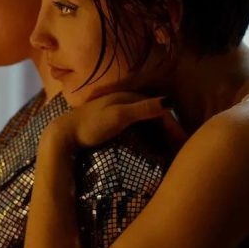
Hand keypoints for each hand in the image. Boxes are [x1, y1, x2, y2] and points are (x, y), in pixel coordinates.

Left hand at [44, 92, 186, 150]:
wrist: (63, 134)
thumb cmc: (90, 125)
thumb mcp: (118, 116)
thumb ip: (143, 108)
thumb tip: (170, 101)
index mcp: (131, 97)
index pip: (162, 111)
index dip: (175, 127)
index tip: (185, 145)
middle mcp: (128, 100)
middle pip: (157, 115)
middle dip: (172, 131)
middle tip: (183, 150)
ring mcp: (120, 109)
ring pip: (149, 121)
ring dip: (162, 134)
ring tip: (173, 150)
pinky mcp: (114, 120)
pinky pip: (140, 126)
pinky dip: (151, 135)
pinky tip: (153, 146)